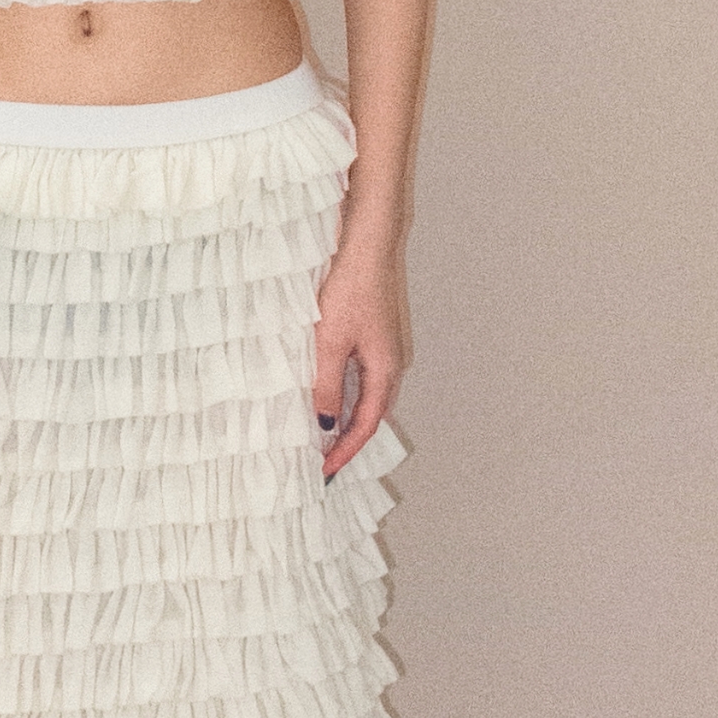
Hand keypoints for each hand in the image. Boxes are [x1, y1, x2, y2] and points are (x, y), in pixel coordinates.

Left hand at [312, 236, 408, 478]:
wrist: (369, 244)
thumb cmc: (351, 289)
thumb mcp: (329, 343)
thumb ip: (327, 386)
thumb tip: (326, 424)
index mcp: (386, 371)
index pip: (366, 426)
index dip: (345, 452)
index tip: (325, 472)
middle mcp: (393, 365)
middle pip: (372, 416)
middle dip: (349, 442)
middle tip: (324, 462)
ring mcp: (387, 349)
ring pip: (369, 397)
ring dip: (349, 420)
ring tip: (324, 438)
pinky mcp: (378, 335)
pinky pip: (366, 378)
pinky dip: (350, 396)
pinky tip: (331, 395)